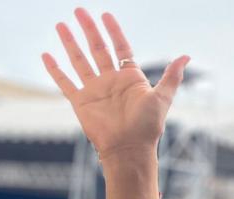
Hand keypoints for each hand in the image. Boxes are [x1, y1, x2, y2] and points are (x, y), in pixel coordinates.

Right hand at [41, 8, 188, 159]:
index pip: (121, 48)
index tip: (106, 15)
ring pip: (79, 61)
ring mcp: (95, 90)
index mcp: (131, 78)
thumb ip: (172, 77)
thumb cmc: (147, 127)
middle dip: (89, 29)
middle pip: (98, 49)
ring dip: (70, 43)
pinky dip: (55, 70)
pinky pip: (65, 83)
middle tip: (79, 10)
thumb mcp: (162, 98)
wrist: (128, 149)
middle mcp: (112, 81)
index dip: (114, 31)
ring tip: (61, 25)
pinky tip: (46, 55)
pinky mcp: (81, 102)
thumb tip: (186, 57)